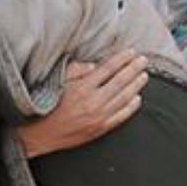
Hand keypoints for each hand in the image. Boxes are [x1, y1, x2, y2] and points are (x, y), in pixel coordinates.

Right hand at [18, 51, 148, 156]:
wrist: (42, 134)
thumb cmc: (49, 105)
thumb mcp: (59, 82)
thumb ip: (77, 70)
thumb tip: (95, 65)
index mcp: (82, 87)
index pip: (108, 69)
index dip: (122, 59)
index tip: (132, 52)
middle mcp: (93, 101)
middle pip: (120, 81)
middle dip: (134, 69)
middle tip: (143, 61)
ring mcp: (99, 116)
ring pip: (124, 98)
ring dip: (136, 85)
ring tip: (144, 76)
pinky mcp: (101, 129)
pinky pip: (121, 116)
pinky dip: (131, 107)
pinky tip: (137, 98)